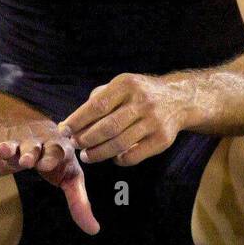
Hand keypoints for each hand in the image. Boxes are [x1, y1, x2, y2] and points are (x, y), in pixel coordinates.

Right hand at [0, 117, 99, 234]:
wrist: (38, 130)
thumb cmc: (57, 158)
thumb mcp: (71, 178)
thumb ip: (80, 203)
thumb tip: (94, 230)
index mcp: (58, 149)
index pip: (57, 151)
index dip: (52, 156)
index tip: (48, 164)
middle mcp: (36, 145)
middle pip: (33, 148)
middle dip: (29, 153)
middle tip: (25, 160)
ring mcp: (16, 147)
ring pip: (11, 146)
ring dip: (6, 149)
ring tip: (1, 151)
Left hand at [58, 74, 188, 166]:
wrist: (179, 99)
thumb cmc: (139, 94)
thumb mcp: (121, 86)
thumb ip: (98, 100)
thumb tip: (72, 123)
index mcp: (127, 85)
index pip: (97, 106)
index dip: (78, 121)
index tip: (64, 130)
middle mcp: (142, 102)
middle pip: (107, 128)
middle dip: (86, 139)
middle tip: (76, 145)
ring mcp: (154, 122)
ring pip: (119, 144)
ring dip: (98, 153)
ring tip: (87, 155)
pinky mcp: (162, 140)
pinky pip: (134, 156)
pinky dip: (118, 160)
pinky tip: (112, 157)